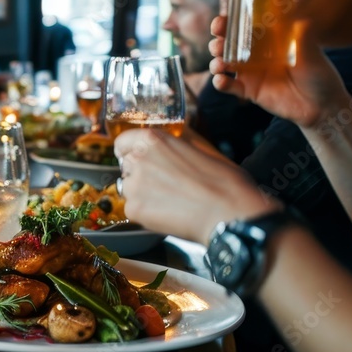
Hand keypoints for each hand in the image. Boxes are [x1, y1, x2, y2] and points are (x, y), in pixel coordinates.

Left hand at [114, 130, 279, 244]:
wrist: (229, 213)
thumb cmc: (223, 180)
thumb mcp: (201, 146)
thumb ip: (175, 140)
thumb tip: (168, 138)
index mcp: (152, 140)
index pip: (122, 143)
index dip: (128, 151)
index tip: (132, 157)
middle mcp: (138, 159)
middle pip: (126, 166)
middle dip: (140, 173)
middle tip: (164, 183)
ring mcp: (134, 186)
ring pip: (128, 188)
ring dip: (142, 193)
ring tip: (169, 199)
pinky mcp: (134, 209)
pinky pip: (132, 209)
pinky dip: (145, 212)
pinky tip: (167, 212)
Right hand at [209, 19, 351, 128]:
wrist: (321, 105)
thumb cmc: (319, 74)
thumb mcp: (312, 53)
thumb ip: (303, 37)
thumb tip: (301, 19)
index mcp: (267, 41)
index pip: (243, 27)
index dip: (228, 23)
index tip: (222, 21)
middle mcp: (254, 55)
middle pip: (227, 45)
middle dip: (217, 43)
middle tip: (219, 44)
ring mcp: (250, 74)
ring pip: (223, 64)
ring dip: (216, 62)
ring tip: (220, 64)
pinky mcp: (248, 91)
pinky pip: (228, 87)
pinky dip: (220, 83)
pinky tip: (221, 81)